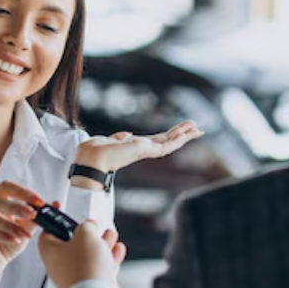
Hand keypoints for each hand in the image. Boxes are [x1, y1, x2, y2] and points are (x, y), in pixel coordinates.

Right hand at [0, 180, 41, 287]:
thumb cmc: (7, 242)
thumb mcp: (24, 229)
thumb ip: (35, 218)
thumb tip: (53, 206)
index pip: (7, 186)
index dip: (23, 192)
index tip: (39, 202)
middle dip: (17, 205)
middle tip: (32, 214)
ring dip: (11, 225)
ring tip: (25, 236)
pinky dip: (3, 235)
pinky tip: (14, 241)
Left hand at [38, 220, 126, 287]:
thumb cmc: (84, 266)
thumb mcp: (85, 235)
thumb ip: (86, 226)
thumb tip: (89, 226)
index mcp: (50, 250)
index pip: (48, 231)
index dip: (57, 220)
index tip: (62, 211)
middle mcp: (59, 265)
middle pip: (72, 244)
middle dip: (87, 233)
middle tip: (95, 225)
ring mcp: (74, 276)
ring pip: (88, 256)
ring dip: (101, 244)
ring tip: (111, 235)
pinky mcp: (88, 285)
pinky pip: (98, 268)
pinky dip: (108, 258)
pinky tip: (117, 250)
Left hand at [73, 120, 202, 174]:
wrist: (90, 159)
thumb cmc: (94, 152)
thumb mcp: (109, 140)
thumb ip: (120, 138)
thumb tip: (127, 135)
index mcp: (134, 147)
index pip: (157, 140)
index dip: (169, 134)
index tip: (181, 130)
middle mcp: (142, 149)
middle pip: (167, 140)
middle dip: (182, 134)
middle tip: (198, 128)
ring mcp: (144, 151)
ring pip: (170, 143)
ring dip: (184, 135)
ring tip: (199, 128)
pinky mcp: (144, 151)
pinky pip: (165, 145)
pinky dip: (177, 139)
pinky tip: (187, 133)